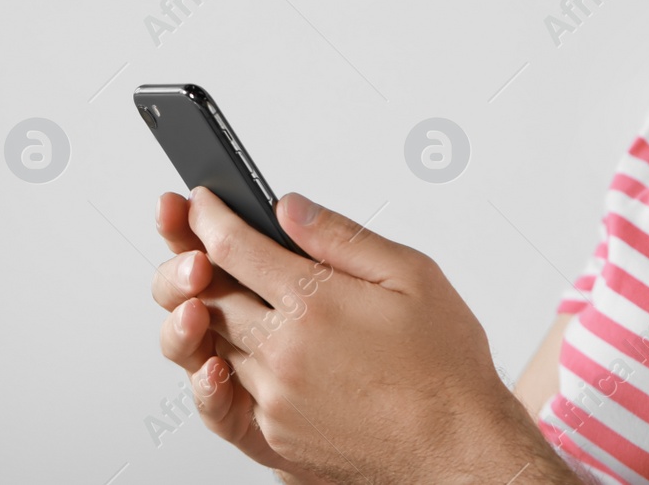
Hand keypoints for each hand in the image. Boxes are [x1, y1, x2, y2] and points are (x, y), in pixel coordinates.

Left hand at [157, 186, 578, 484]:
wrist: (456, 446)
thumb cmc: (444, 365)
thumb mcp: (411, 274)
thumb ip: (341, 237)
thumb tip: (290, 209)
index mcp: (314, 304)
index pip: (234, 247)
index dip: (208, 218)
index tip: (200, 203)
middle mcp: (282, 352)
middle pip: (209, 294)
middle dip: (192, 260)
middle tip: (193, 242)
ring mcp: (273, 398)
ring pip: (212, 344)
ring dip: (203, 313)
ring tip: (210, 292)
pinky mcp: (272, 436)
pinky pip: (222, 400)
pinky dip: (216, 372)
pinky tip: (227, 355)